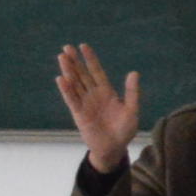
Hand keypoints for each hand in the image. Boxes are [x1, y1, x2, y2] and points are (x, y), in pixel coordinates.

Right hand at [55, 44, 142, 173]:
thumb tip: (134, 73)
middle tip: (67, 47)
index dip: (90, 59)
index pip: (96, 71)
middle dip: (75, 61)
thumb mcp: (132, 110)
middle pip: (82, 74)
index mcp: (106, 92)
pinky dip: (66, 89)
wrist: (113, 149)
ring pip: (75, 84)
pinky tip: (61, 78)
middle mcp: (93, 95)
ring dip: (68, 71)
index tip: (83, 46)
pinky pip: (71, 99)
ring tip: (62, 57)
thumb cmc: (124, 130)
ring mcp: (85, 104)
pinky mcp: (78, 114)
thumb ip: (132, 92)